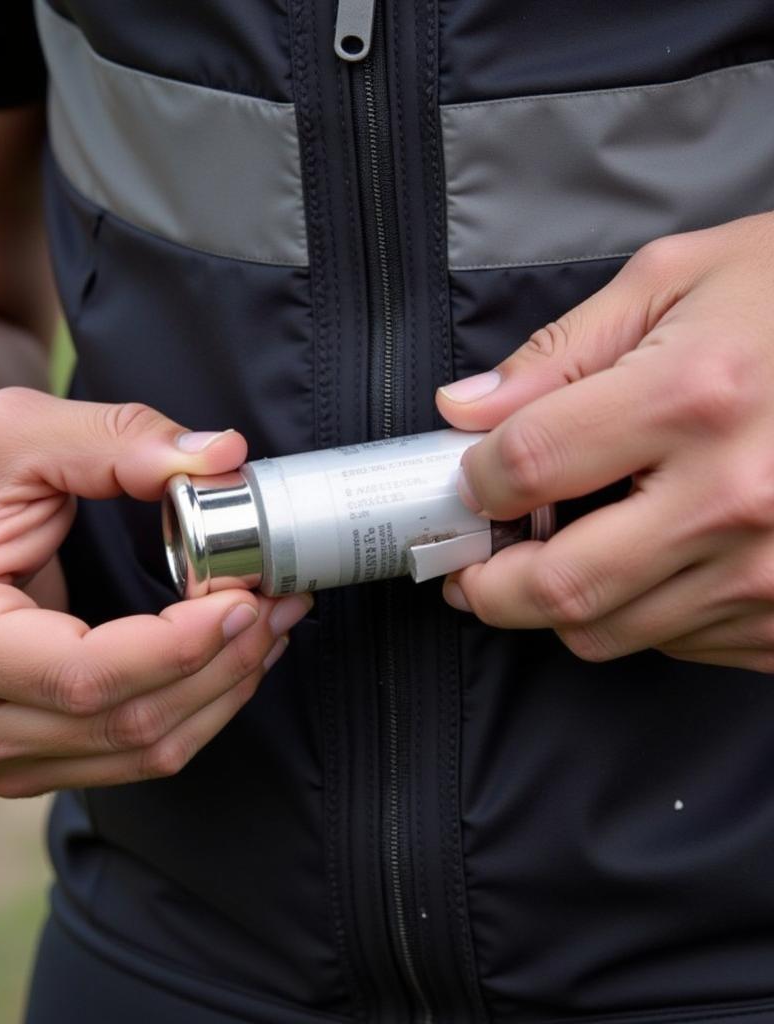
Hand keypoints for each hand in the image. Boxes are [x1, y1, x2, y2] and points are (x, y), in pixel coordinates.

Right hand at [0, 388, 311, 794]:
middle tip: (279, 599)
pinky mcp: (22, 759)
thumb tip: (223, 457)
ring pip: (142, 751)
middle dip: (224, 662)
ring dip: (223, 689)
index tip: (246, 596)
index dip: (183, 644)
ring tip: (271, 624)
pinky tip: (229, 658)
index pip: (86, 675)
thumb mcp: (14, 431)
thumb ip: (119, 440)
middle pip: (128, 721)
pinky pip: (131, 754)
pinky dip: (194, 708)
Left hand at [435, 212, 773, 672]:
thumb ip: (557, 355)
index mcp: (693, 398)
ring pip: (609, 630)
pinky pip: (677, 642)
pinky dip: (637, 613)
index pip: (528, 467)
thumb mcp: (677, 280)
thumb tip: (461, 411)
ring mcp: (773, 571)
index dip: (474, 481)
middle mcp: (734, 498)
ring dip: (559, 603)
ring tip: (555, 558)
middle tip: (471, 568)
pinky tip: (648, 562)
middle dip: (489, 587)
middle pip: (559, 586)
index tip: (470, 482)